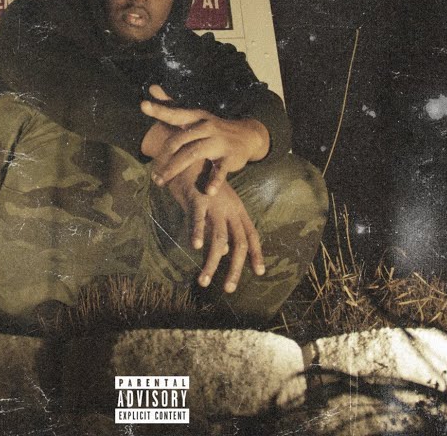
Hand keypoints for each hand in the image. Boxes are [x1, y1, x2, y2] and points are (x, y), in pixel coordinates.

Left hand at [141, 85, 269, 197]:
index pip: (175, 113)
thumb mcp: (194, 116)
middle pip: (179, 140)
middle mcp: (206, 127)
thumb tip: (151, 87)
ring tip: (162, 182)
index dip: (159, 109)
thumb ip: (172, 104)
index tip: (143, 105)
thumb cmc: (213, 128)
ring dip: (175, 168)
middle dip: (163, 159)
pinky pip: (220, 169)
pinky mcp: (230, 156)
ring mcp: (219, 141)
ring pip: (193, 153)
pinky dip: (215, 180)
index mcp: (196, 118)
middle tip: (153, 176)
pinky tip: (208, 191)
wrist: (248, 136)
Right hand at [164, 165, 265, 291]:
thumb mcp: (212, 210)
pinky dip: (197, 232)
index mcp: (236, 210)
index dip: (256, 254)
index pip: (251, 235)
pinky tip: (194, 247)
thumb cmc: (199, 185)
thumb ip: (216, 231)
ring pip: (218, 238)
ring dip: (211, 262)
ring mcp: (215, 204)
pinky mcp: (198, 199)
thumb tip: (222, 254)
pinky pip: (199, 219)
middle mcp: (229, 209)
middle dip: (235, 268)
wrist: (187, 157)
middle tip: (229, 289)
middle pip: (239, 242)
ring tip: (203, 281)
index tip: (259, 272)